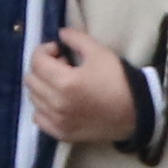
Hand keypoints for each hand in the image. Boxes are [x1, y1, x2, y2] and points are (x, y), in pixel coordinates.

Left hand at [25, 23, 135, 147]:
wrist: (136, 112)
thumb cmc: (118, 80)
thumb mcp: (99, 52)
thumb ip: (76, 38)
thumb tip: (60, 33)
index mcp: (65, 82)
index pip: (37, 61)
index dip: (45, 50)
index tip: (59, 50)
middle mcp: (57, 104)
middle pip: (31, 79)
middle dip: (42, 67)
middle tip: (61, 66)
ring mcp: (58, 121)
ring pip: (33, 98)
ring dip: (43, 86)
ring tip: (62, 84)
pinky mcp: (62, 133)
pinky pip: (39, 118)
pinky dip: (43, 108)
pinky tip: (58, 102)